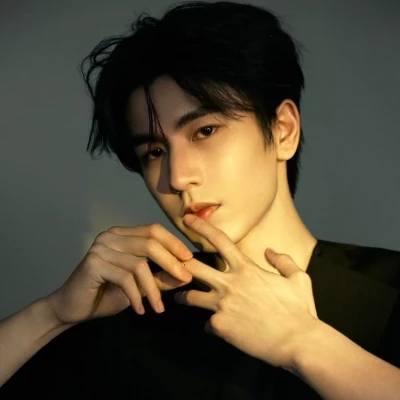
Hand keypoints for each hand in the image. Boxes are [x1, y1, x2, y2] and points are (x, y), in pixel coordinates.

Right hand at [47, 224, 192, 325]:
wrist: (72, 308)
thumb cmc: (107, 294)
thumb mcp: (140, 285)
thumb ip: (160, 277)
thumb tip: (186, 275)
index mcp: (122, 234)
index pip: (153, 230)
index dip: (173, 243)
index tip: (189, 259)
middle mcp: (111, 236)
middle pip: (149, 243)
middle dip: (171, 262)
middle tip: (186, 279)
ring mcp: (100, 248)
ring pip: (139, 264)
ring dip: (153, 289)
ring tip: (159, 308)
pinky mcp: (93, 263)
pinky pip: (125, 279)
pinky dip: (136, 296)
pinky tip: (140, 310)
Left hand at [174, 214, 318, 369]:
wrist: (298, 342)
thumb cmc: (299, 309)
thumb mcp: (298, 278)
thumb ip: (283, 261)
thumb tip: (269, 251)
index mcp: (246, 268)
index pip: (219, 240)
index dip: (201, 227)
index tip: (188, 220)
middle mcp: (229, 283)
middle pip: (192, 267)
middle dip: (179, 263)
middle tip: (171, 263)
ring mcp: (222, 305)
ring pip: (190, 296)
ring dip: (183, 296)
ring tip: (180, 298)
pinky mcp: (220, 326)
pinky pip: (206, 324)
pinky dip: (210, 325)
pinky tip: (214, 328)